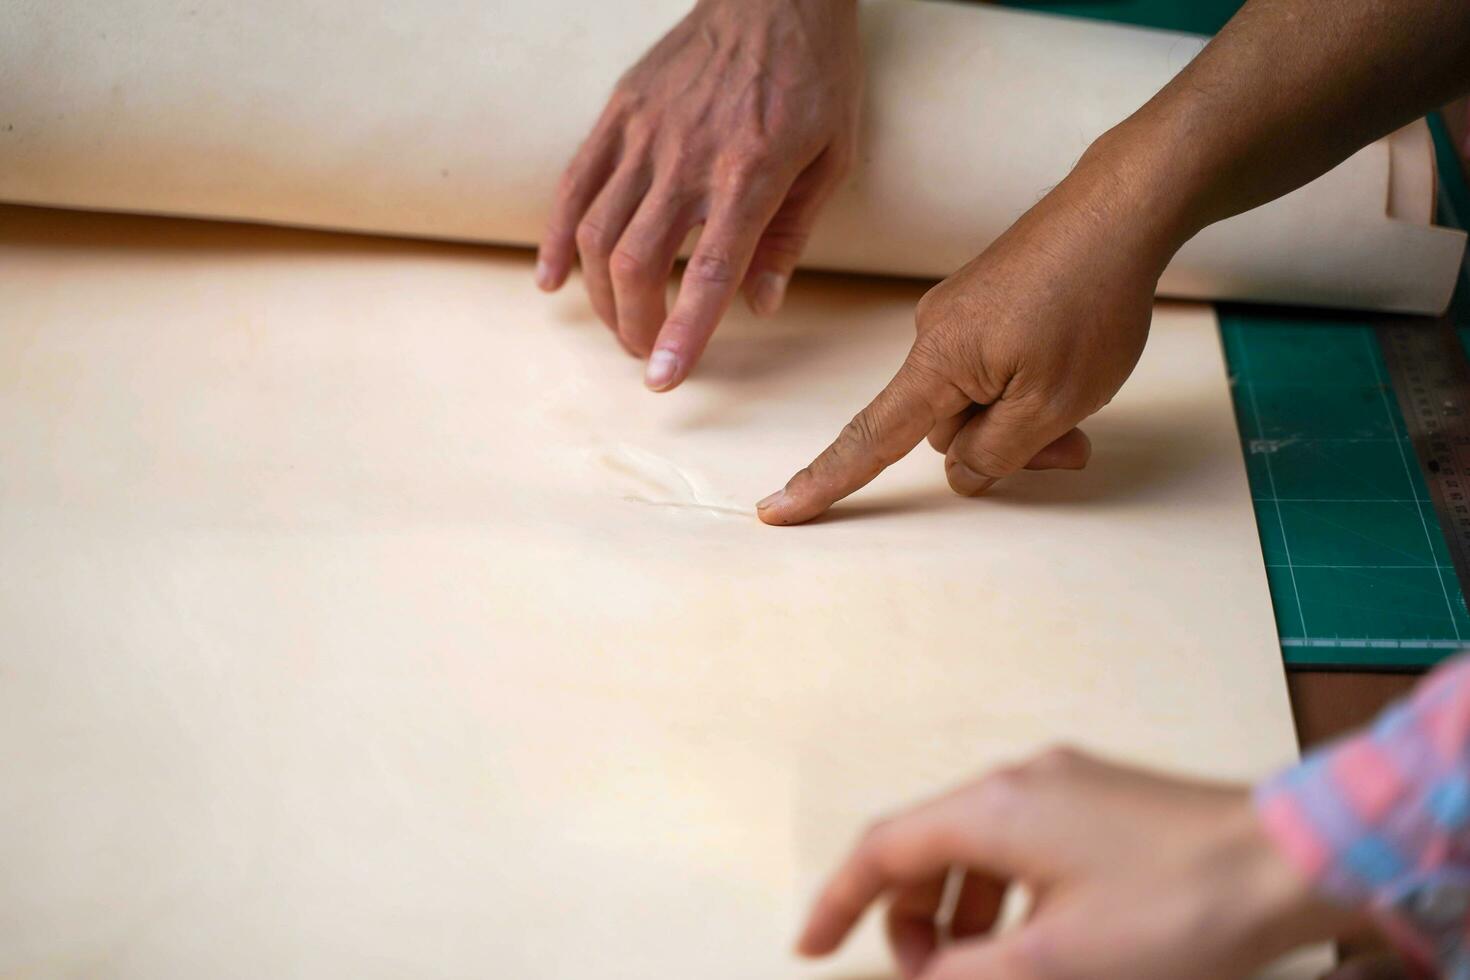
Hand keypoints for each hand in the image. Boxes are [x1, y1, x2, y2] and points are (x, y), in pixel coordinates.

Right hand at [536, 0, 862, 390]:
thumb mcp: (832, 157)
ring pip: (597, 232)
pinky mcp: (619, 113)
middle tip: (645, 351)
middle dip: (633, 324)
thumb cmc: (814, 75)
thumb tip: (761, 305)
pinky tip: (554, 280)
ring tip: (616, 323)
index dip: (683, 334)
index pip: (707, 273)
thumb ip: (791, 235)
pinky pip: (574, 185)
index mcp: (751, 173)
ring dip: (599, 294)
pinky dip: (558, 239)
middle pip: (637, 262)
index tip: (664, 379)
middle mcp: (689, 157)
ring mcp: (645, 133)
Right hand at [756, 152, 1174, 525]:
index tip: (775, 511)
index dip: (824, 483)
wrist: (1118, 209)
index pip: (869, 439)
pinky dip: (1026, 385)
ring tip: (1082, 397)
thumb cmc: (1089, 301)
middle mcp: (934, 335)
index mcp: (938, 361)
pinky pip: (991, 366)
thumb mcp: (1052, 403)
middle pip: (944, 428)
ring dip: (1022, 416)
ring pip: (976, 400)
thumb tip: (962, 472)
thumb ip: (997, 453)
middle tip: (1071, 442)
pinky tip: (1073, 364)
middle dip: (1001, 446)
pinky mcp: (985, 302)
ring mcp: (959, 315)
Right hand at [797, 747, 1358, 979]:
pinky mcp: (1100, 803)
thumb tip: (923, 978)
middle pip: (927, 848)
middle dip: (910, 919)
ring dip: (960, 913)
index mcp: (994, 807)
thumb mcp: (1054, 961)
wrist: (1288, 861)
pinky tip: (1034, 942)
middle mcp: (1019, 782)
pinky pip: (1022, 847)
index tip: (811, 949)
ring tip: (985, 970)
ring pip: (976, 850)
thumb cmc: (1176, 907)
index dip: (840, 903)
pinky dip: (1004, 897)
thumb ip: (965, 973)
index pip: (883, 849)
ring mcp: (1064, 786)